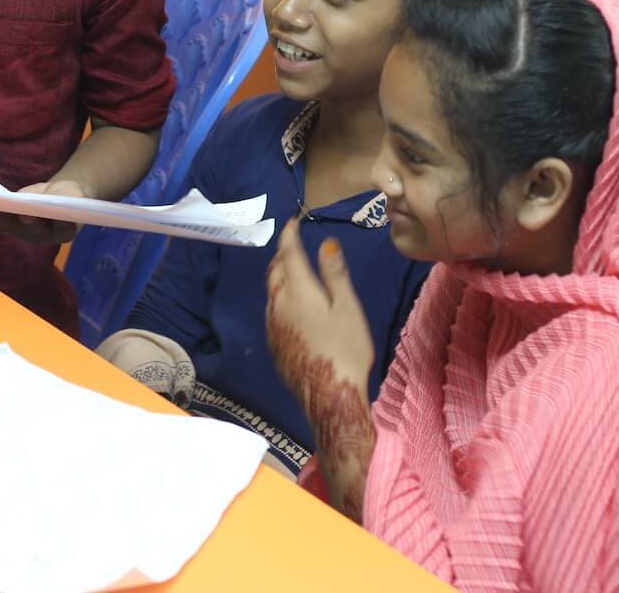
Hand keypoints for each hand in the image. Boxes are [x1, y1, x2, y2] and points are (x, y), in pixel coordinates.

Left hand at [0, 178, 84, 244]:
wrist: (58, 195)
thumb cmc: (68, 195)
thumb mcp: (72, 192)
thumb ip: (68, 198)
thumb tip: (54, 199)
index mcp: (66, 230)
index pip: (64, 228)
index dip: (61, 224)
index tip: (59, 218)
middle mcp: (46, 237)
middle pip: (36, 231)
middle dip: (30, 223)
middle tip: (25, 215)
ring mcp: (28, 233)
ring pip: (15, 228)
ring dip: (3, 219)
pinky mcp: (14, 226)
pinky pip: (3, 221)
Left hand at [265, 220, 373, 403]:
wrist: (328, 396)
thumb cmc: (345, 349)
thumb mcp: (347, 308)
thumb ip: (334, 274)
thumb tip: (325, 242)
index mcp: (297, 291)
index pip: (288, 254)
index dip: (289, 235)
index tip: (292, 221)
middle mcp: (278, 304)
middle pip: (275, 270)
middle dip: (282, 252)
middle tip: (292, 241)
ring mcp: (272, 324)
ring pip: (271, 289)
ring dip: (279, 273)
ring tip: (291, 266)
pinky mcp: (273, 342)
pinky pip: (272, 307)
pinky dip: (279, 293)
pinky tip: (289, 301)